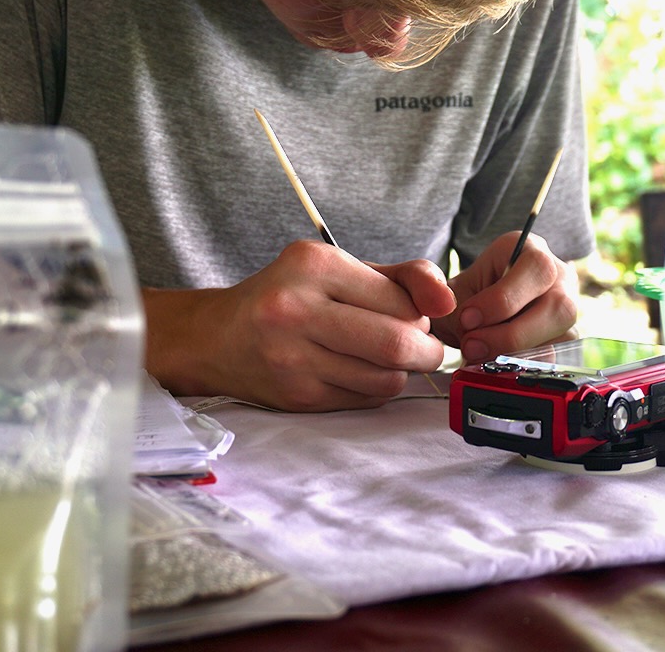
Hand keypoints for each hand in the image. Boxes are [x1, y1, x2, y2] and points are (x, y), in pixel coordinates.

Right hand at [144, 240, 453, 410]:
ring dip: (401, 372)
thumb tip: (448, 302)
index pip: (400, 300)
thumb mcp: (338, 269)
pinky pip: (365, 400)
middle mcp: (298, 309)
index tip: (417, 316)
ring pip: (386, 378)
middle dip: (426, 350)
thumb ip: (402, 277)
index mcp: (313, 265)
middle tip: (424, 348)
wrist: (216, 338)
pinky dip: (375, 389)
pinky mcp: (297, 396)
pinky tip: (358, 372)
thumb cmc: (289, 296)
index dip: (423, 314)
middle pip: (396, 343)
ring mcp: (294, 358)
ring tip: (386, 358)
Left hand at [430, 232, 578, 363]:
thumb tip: (470, 334)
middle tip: (472, 346)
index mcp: (530, 250)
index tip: (467, 318)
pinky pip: (555, 357)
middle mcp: (558, 278)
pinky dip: (522, 365)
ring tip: (478, 356)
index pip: (536, 268)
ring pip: (562, 335)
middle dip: (511, 334)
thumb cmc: (468, 294)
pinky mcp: (565, 339)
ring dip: (517, 353)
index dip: (503, 298)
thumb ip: (456, 308)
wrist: (475, 310)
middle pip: (558, 306)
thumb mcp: (455, 291)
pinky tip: (495, 365)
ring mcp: (566, 309)